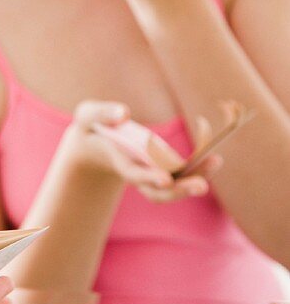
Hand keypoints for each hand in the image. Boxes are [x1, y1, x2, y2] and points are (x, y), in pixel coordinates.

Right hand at [62, 101, 220, 203]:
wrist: (93, 146)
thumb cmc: (90, 127)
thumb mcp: (86, 116)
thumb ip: (101, 113)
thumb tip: (123, 114)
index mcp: (118, 161)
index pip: (134, 174)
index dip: (149, 177)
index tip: (165, 179)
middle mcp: (137, 173)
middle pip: (158, 191)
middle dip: (179, 190)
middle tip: (202, 186)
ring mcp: (150, 174)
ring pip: (174, 185)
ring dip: (195, 178)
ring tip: (216, 162)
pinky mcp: (160, 168)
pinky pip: (181, 172)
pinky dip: (196, 166)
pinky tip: (212, 155)